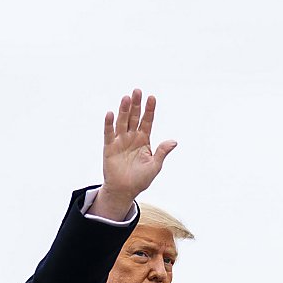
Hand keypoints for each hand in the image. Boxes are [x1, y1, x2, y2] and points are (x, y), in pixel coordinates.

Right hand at [92, 89, 175, 217]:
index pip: (147, 121)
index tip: (152, 97)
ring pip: (122, 122)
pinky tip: (110, 113)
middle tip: (137, 91)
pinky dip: (109, 124)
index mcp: (144, 140)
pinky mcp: (109, 147)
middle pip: (134, 117)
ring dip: (124, 110)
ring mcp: (120, 141)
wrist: (124, 191)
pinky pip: (109, 133)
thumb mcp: (155, 166)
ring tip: (126, 98)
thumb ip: (162, 152)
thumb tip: (174, 141)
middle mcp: (132, 137)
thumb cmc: (140, 179)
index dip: (149, 110)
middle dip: (136, 105)